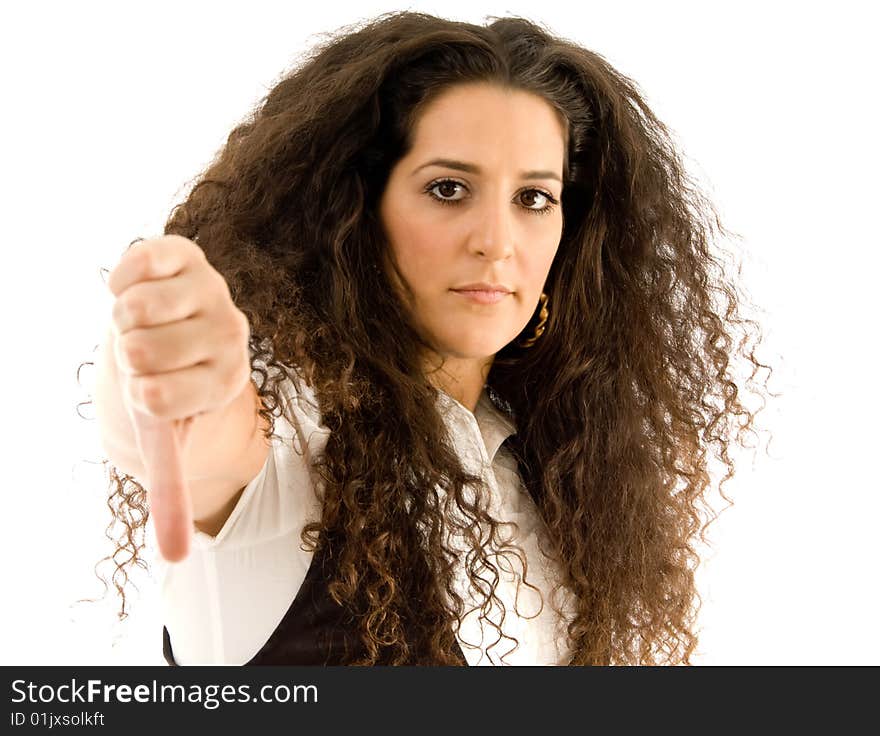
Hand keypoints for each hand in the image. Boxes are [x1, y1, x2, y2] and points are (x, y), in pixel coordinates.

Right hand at [107, 235, 251, 561]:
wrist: (167, 331)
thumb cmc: (162, 388)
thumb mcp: (166, 440)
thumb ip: (172, 492)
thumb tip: (179, 559)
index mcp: (227, 382)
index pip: (155, 399)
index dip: (134, 395)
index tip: (153, 390)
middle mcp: (232, 333)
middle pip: (138, 351)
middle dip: (126, 357)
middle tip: (147, 355)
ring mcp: (213, 290)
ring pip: (134, 309)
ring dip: (120, 321)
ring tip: (143, 326)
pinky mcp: (188, 255)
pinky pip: (137, 261)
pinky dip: (121, 279)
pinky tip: (136, 289)